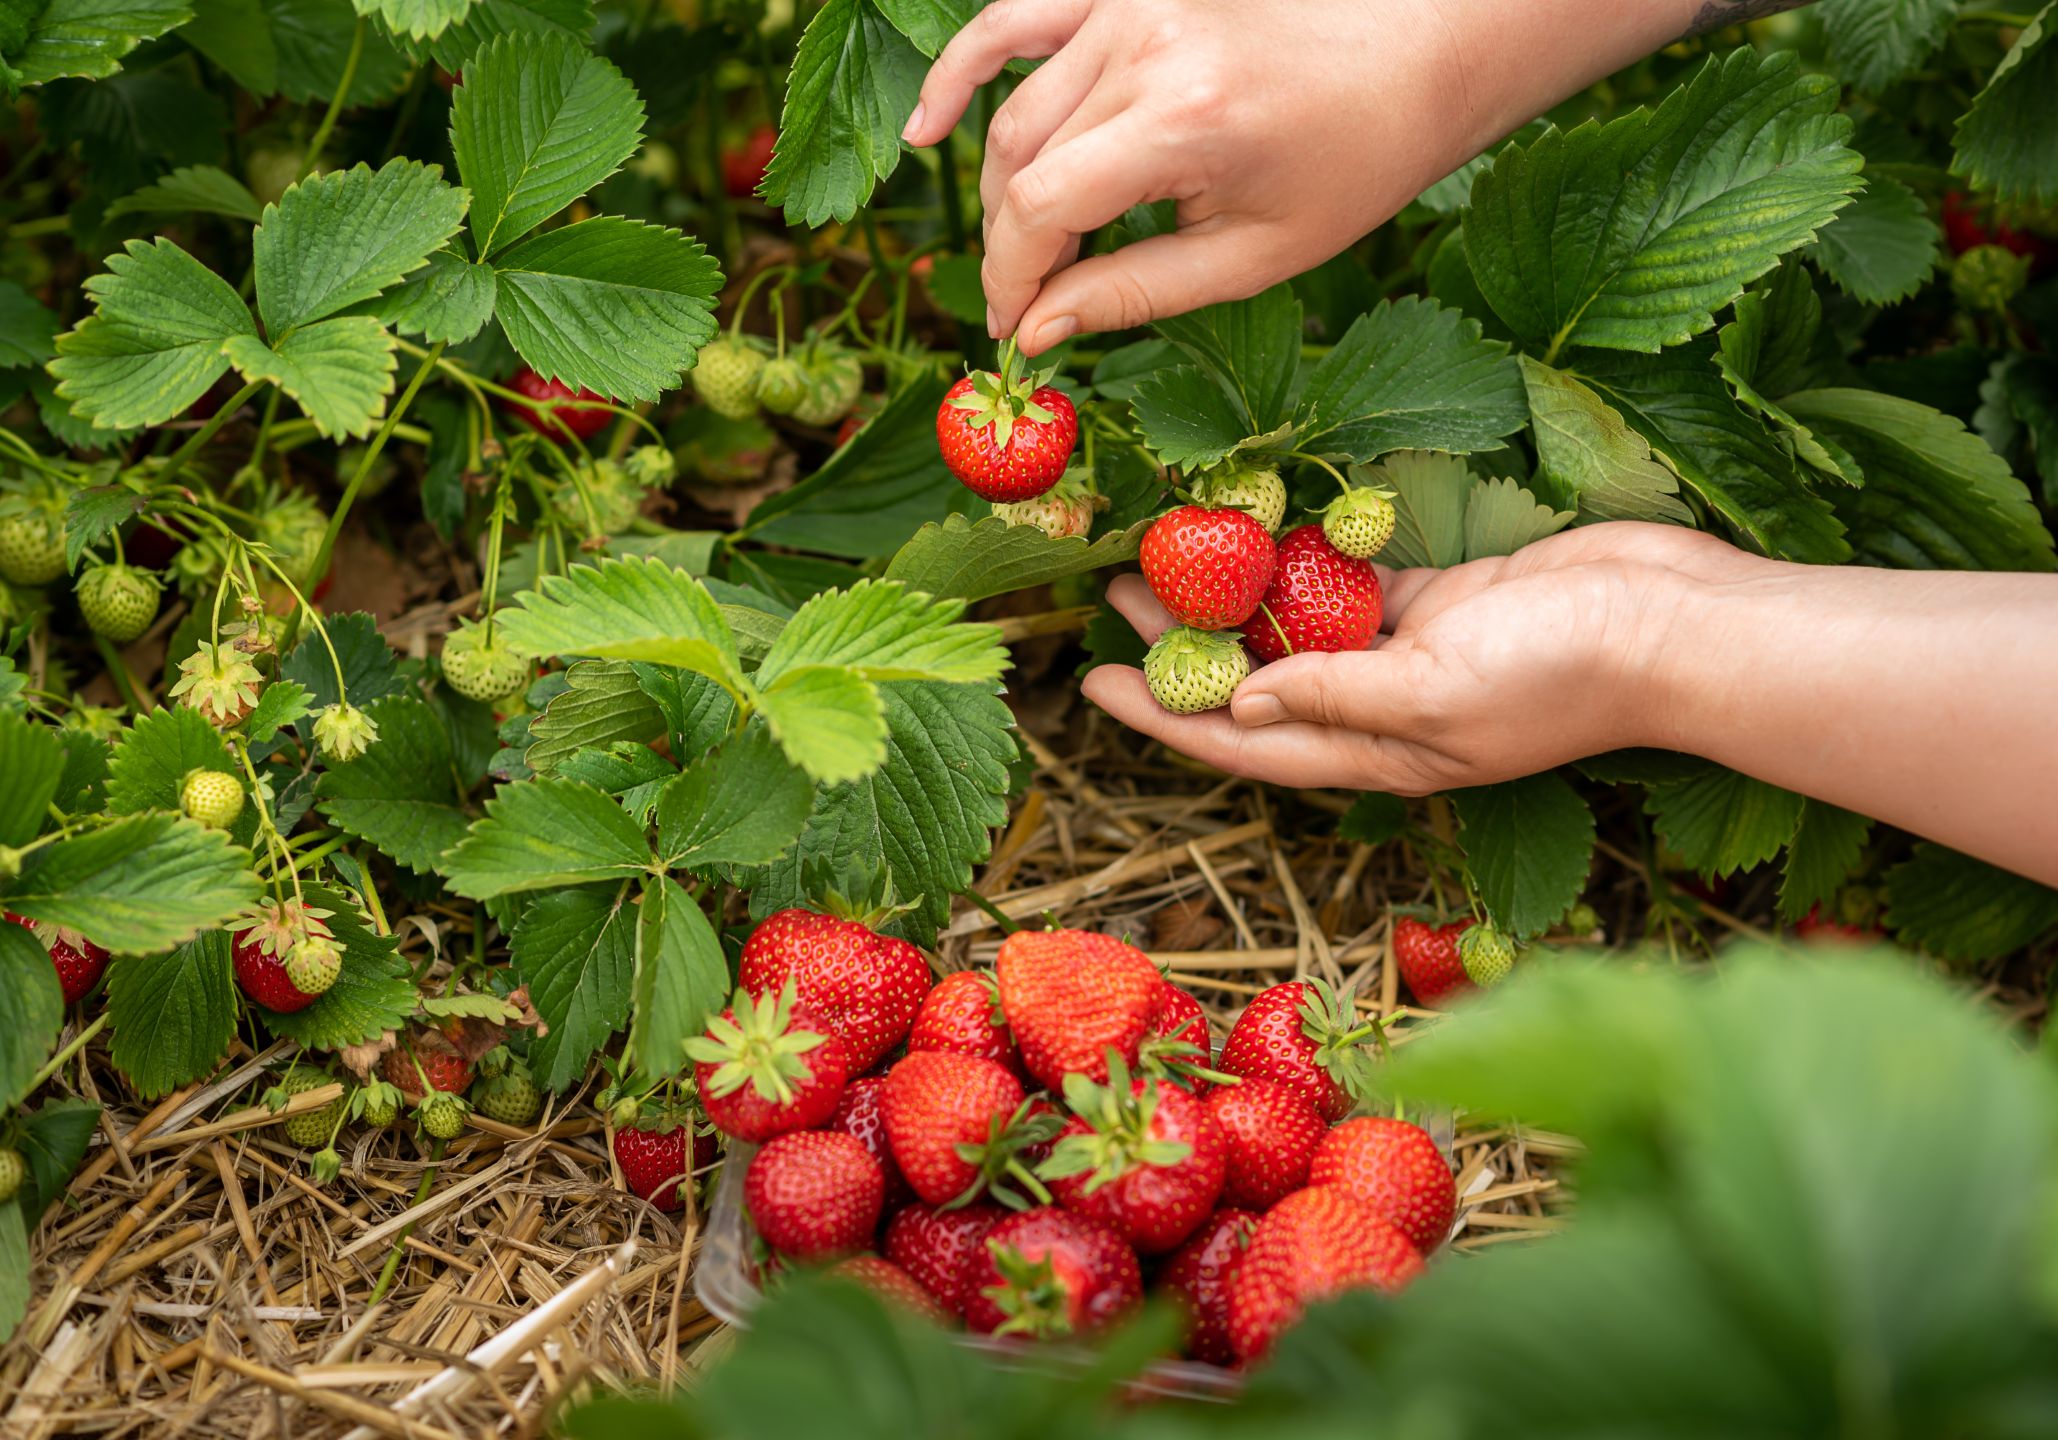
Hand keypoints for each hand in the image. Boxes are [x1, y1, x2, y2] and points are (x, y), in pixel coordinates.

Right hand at [901, 0, 1473, 351]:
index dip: (1011, 277)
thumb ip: (1133, 292)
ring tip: (1014, 244)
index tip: (1013, 331)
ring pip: (1018, 104)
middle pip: (1019, 157)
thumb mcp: (1253, 256)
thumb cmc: (1354, 161)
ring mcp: (1133, 0)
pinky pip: (1019, 16)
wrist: (1423, 52)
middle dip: (1010, 244)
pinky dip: (967, 67)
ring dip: (1002, 184)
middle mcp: (1145, 43)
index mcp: (1182, 118)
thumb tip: (1038, 331)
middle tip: (1026, 305)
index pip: (1042, 206)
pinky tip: (928, 127)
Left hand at [1081, 523, 1757, 793]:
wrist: (1676, 623)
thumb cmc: (1563, 671)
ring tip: (1168, 552)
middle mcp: (1383, 712)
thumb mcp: (1437, 693)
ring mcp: (1413, 654)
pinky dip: (1307, 558)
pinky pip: (1353, 582)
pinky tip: (1256, 525)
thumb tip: (1240, 707)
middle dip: (1184, 646)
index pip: (1245, 744)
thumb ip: (1336, 698)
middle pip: (1256, 683)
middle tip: (1117, 597)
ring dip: (1235, 596)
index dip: (1166, 718)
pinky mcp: (1443, 600)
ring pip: (1298, 626)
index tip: (1097, 685)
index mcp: (1377, 753)